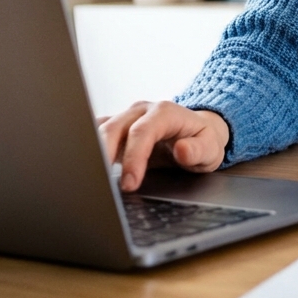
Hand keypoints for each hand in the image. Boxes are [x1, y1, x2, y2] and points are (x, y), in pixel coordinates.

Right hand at [97, 101, 229, 192]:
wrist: (200, 131)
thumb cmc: (204, 140)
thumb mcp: (211, 148)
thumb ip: (198, 150)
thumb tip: (182, 150)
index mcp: (165, 112)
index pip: (142, 132)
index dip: (133, 158)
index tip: (130, 183)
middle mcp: (142, 111)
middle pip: (114, 128)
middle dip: (105, 157)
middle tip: (104, 186)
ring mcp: (127, 117)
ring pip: (100, 130)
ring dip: (93, 153)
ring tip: (91, 180)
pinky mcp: (117, 128)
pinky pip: (96, 132)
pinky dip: (88, 147)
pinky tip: (86, 167)